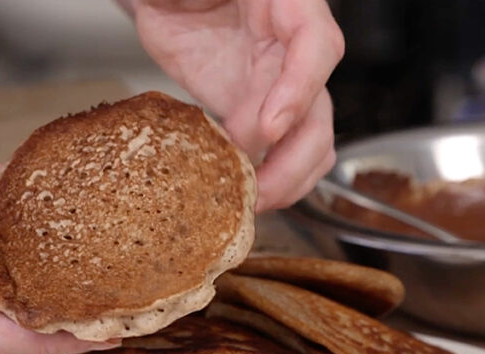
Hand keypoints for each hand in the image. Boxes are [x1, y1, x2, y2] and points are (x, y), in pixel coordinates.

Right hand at [0, 99, 113, 353]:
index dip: (41, 340)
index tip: (92, 339)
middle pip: (23, 311)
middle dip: (77, 320)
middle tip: (138, 312)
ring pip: (34, 272)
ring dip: (80, 280)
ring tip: (137, 275)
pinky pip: (30, 220)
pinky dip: (66, 222)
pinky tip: (106, 218)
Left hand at [131, 0, 343, 210]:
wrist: (164, 0)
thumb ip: (197, 18)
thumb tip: (213, 79)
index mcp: (287, 3)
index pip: (315, 44)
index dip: (300, 89)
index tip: (269, 128)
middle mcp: (293, 46)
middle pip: (320, 105)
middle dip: (294, 155)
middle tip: (257, 187)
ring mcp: (278, 83)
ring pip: (311, 138)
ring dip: (288, 178)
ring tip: (250, 202)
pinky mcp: (255, 110)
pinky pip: (281, 150)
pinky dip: (268, 179)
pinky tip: (240, 194)